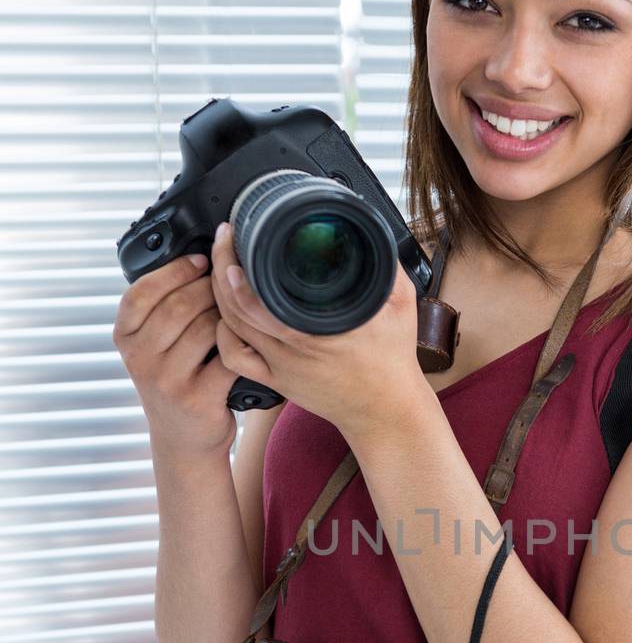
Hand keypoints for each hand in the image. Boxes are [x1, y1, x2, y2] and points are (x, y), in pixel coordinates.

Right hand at [113, 251, 239, 457]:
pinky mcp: (198, 398)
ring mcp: (167, 381)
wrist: (183, 439)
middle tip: (228, 283)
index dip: (174, 270)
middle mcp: (140, 359)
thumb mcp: (150, 345)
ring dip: (227, 313)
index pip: (140, 293)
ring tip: (237, 309)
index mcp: (124, 337)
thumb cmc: (175, 380)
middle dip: (209, 288)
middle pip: (178, 306)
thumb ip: (159, 309)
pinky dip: (240, 342)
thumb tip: (196, 255)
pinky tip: (246, 337)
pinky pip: (226, 356)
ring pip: (204, 328)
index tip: (201, 260)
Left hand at [208, 222, 423, 433]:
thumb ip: (388, 269)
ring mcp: (281, 367)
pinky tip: (224, 316)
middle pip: (236, 304)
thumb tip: (374, 233)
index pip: (261, 292)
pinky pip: (234, 358)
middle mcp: (294, 347)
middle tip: (223, 241)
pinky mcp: (276, 382)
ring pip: (230, 327)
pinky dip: (222, 334)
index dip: (237, 262)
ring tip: (222, 268)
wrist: (385, 410)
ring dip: (218, 296)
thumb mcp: (401, 306)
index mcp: (319, 327)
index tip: (235, 235)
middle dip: (221, 267)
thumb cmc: (393, 359)